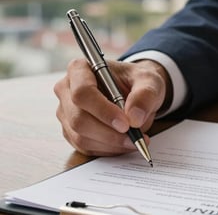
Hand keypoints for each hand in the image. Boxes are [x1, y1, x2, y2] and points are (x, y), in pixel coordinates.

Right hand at [54, 58, 171, 156]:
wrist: (136, 92)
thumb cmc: (137, 81)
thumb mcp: (149, 81)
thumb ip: (145, 94)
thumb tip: (134, 117)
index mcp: (80, 69)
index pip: (82, 92)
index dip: (102, 110)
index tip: (125, 123)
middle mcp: (67, 90)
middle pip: (79, 118)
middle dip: (108, 133)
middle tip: (134, 137)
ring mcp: (66, 112)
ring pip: (81, 137)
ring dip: (110, 144)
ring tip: (135, 140)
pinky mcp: (71, 131)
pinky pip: (85, 147)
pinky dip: (107, 149)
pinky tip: (124, 143)